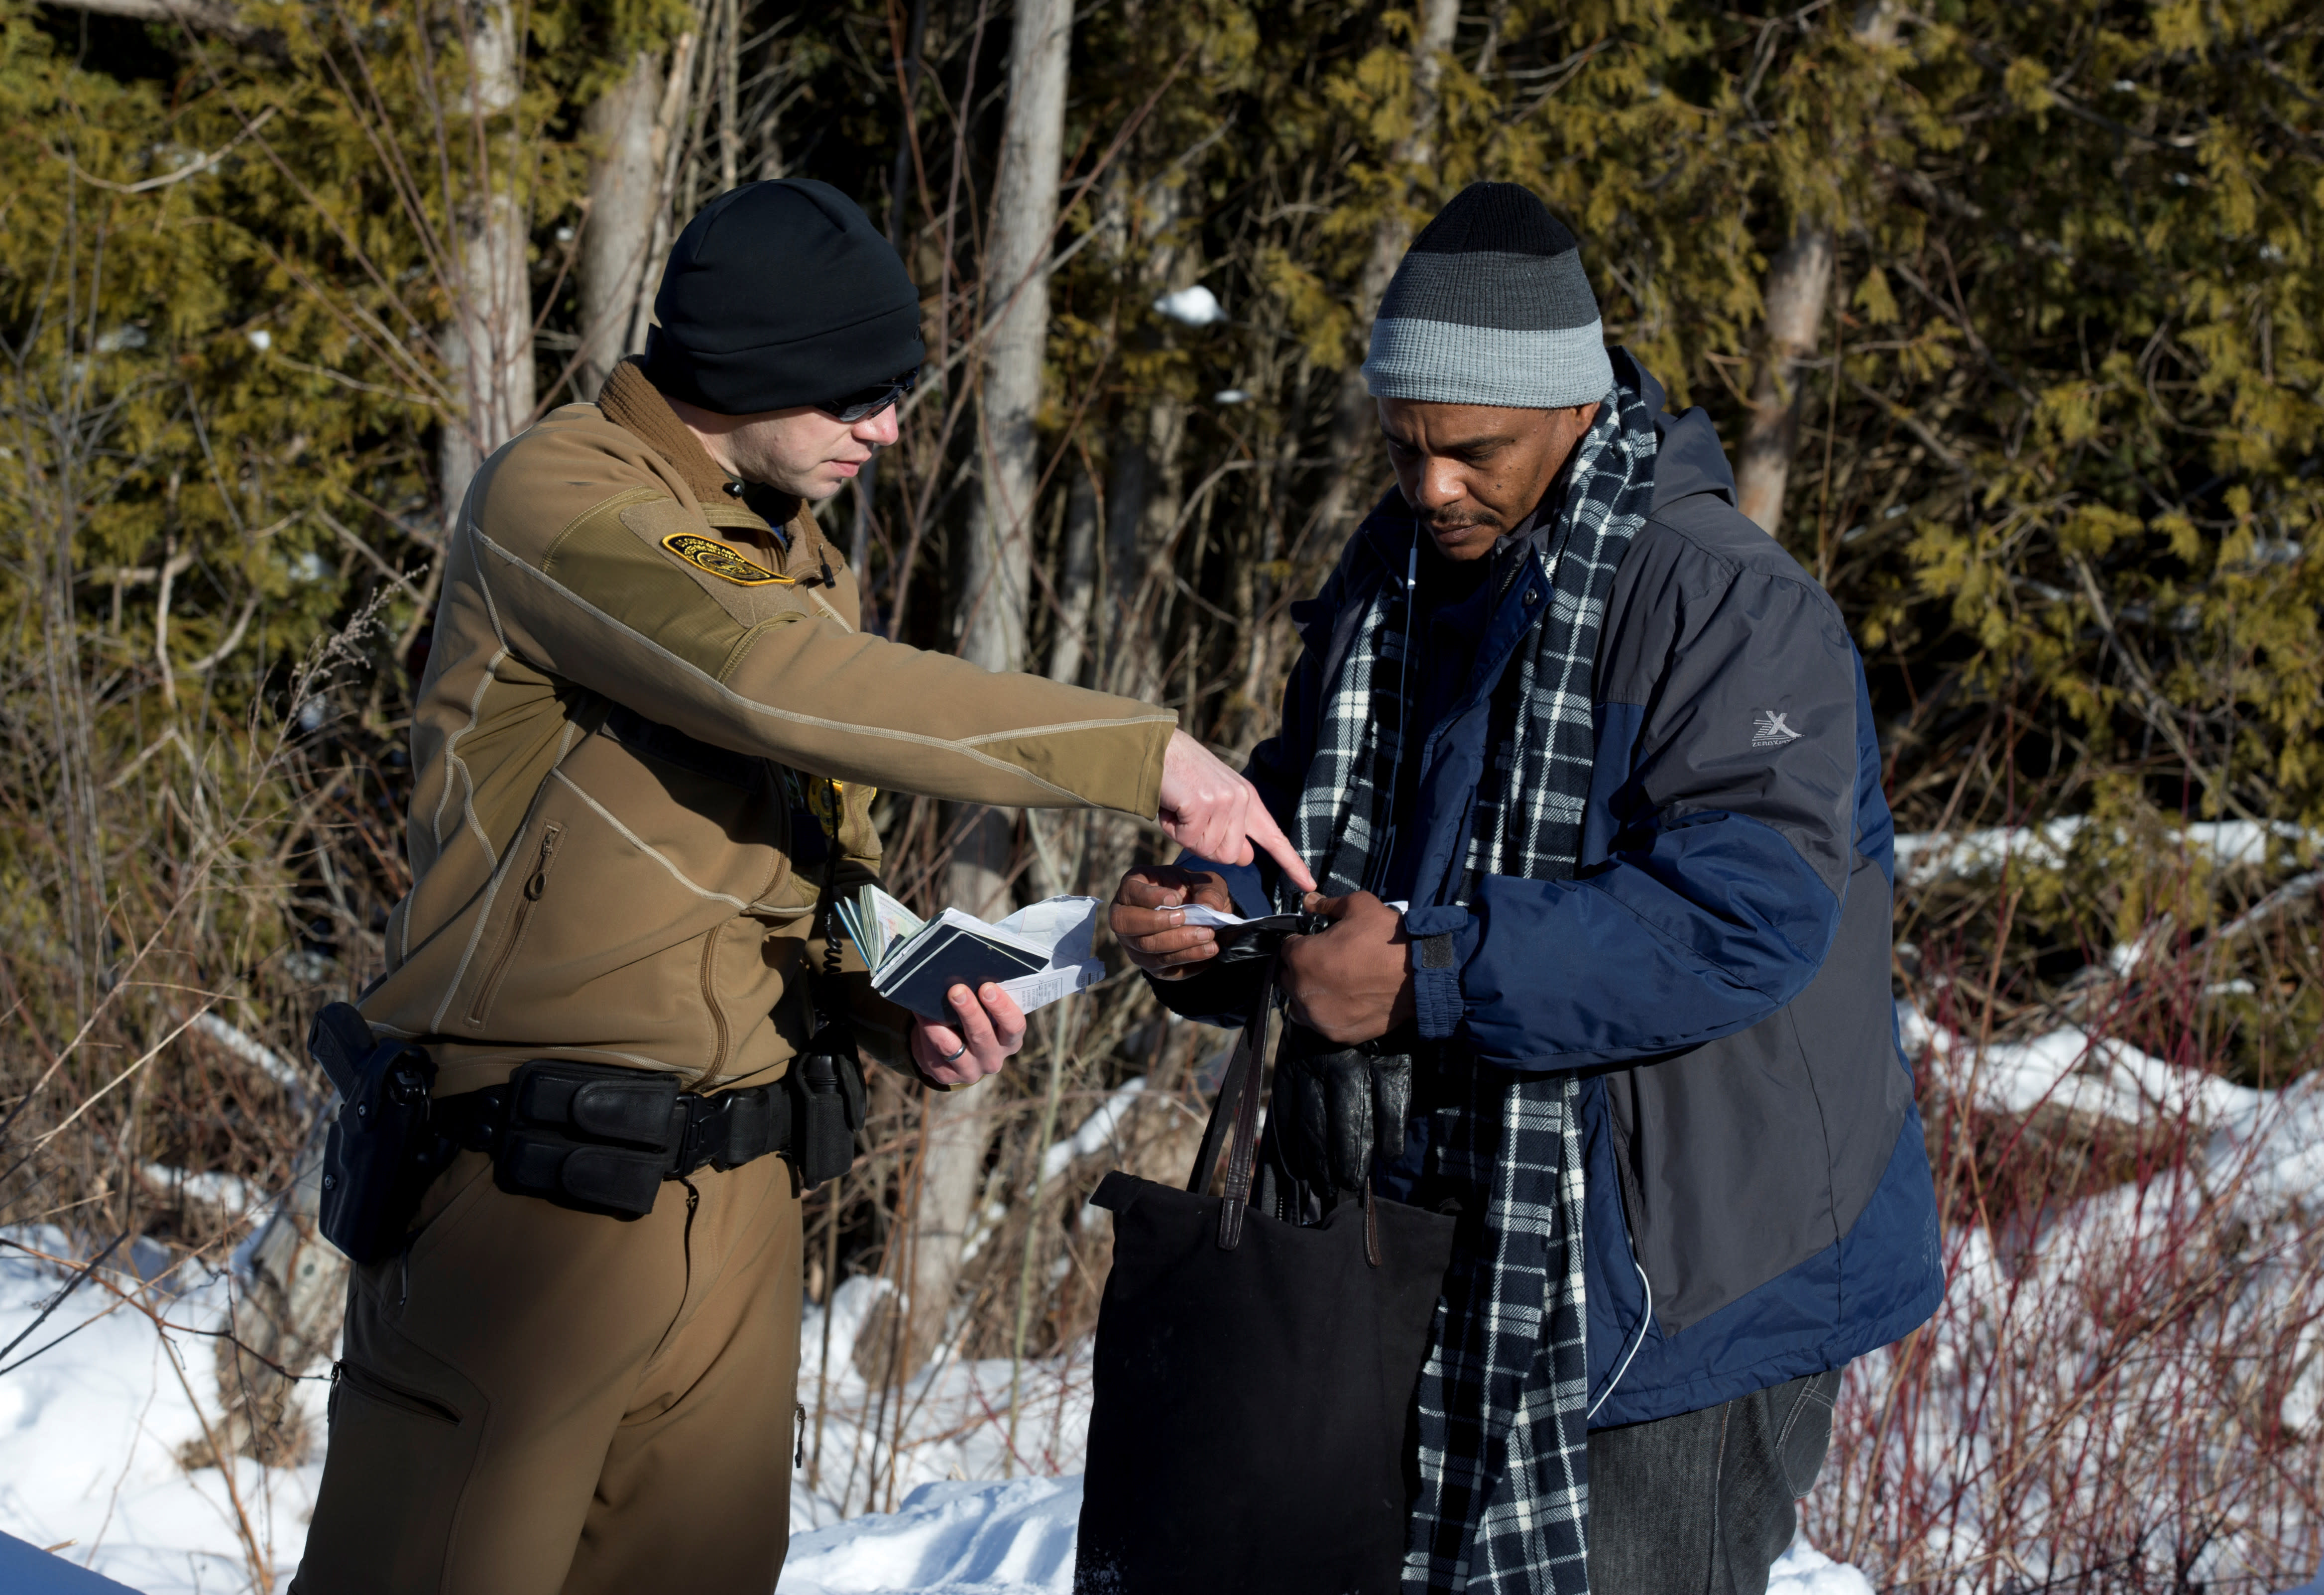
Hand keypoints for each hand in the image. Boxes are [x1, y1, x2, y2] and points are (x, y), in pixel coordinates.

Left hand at [909, 982, 1026, 1086]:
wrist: (955, 1051)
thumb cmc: (976, 1021)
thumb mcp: (989, 1015)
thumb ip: (986, 1001)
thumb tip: (969, 973)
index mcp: (1010, 1041)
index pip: (1014, 1026)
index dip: (1002, 1007)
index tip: (987, 987)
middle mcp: (992, 1059)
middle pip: (982, 1036)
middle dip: (969, 1011)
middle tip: (957, 991)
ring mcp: (969, 1070)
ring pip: (954, 1047)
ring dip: (940, 1023)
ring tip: (930, 1003)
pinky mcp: (946, 1075)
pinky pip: (934, 1051)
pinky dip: (926, 1030)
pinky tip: (920, 1013)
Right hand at [1109, 865, 1235, 979]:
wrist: (1197, 916)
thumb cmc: (1192, 892)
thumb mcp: (1204, 883)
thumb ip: (1208, 891)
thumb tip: (1209, 908)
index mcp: (1132, 888)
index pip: (1129, 892)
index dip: (1150, 897)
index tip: (1175, 898)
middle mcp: (1124, 918)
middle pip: (1126, 925)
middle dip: (1158, 923)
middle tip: (1186, 919)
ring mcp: (1133, 945)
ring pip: (1146, 950)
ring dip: (1180, 944)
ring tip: (1208, 936)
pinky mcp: (1149, 965)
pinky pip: (1163, 968)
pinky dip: (1188, 960)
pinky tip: (1207, 951)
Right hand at [1156, 730, 1316, 892]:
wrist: (1158, 748)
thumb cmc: (1181, 777)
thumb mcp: (1215, 802)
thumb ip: (1232, 829)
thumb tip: (1245, 857)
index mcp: (1248, 799)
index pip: (1275, 837)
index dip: (1291, 863)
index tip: (1309, 883)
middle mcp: (1242, 800)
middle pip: (1231, 856)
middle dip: (1206, 846)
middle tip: (1190, 819)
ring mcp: (1224, 801)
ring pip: (1208, 850)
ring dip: (1187, 836)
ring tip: (1180, 809)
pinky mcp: (1203, 804)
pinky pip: (1187, 840)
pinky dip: (1173, 829)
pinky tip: (1171, 807)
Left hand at [1279, 891, 1413, 1044]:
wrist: (1420, 974)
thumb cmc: (1387, 938)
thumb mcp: (1359, 907)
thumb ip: (1328, 904)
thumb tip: (1309, 901)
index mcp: (1302, 958)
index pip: (1286, 948)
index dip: (1300, 942)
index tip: (1315, 941)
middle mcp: (1303, 991)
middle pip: (1288, 978)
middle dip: (1301, 968)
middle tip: (1325, 961)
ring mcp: (1319, 1017)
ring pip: (1300, 1004)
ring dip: (1309, 992)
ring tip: (1332, 983)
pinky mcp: (1337, 1034)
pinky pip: (1321, 1023)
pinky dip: (1327, 1012)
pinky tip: (1345, 1001)